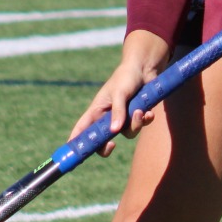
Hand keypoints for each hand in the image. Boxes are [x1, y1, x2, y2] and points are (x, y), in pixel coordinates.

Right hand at [71, 31, 171, 155]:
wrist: (146, 68)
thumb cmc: (126, 77)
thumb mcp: (120, 93)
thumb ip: (118, 111)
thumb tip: (114, 131)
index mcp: (97, 110)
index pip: (83, 128)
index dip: (76, 140)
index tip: (72, 153)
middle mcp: (109, 116)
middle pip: (102, 140)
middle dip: (106, 146)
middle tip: (112, 146)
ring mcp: (123, 117)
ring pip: (127, 133)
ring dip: (135, 124)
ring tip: (140, 111)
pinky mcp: (137, 116)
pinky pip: (141, 126)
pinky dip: (145, 120)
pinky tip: (149, 112)